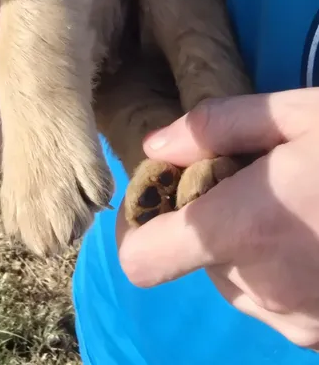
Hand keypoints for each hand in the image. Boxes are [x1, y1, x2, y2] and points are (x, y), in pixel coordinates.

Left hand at [116, 88, 318, 348]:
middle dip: (207, 220)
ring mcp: (299, 322)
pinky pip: (276, 303)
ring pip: (235, 282)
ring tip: (296, 205)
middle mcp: (262, 289)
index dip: (138, 227)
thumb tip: (155, 146)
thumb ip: (216, 127)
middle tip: (251, 181)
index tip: (162, 194)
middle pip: (193, 261)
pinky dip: (281, 272)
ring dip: (246, 247)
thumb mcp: (298, 114)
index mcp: (242, 230)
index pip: (142, 261)